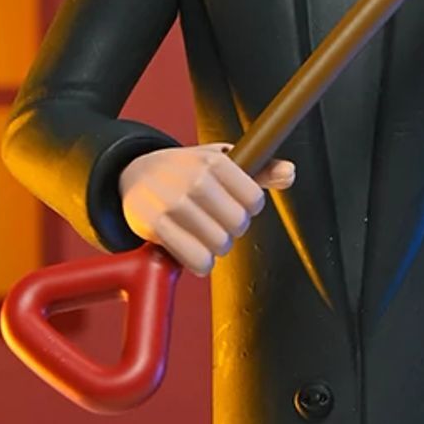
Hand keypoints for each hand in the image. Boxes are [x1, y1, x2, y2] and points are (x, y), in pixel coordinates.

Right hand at [119, 143, 294, 274]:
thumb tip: (290, 173)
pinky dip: (199, 263)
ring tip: (201, 234)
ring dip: (214, 247)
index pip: (254, 200)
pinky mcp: (155, 224)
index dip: (247, 209)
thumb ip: (260, 171)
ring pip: (219, 244)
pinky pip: (197, 260)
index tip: (234, 205)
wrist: (134, 174)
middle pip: (238, 225)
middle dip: (231, 229)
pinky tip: (191, 250)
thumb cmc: (185, 170)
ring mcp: (174, 202)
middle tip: (216, 222)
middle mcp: (196, 179)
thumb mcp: (222, 161)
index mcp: (215, 161)